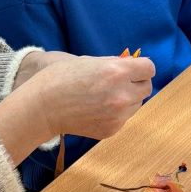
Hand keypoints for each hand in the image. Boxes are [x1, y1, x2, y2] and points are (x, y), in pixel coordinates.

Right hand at [0, 54, 155, 166]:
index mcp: (117, 72)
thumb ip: (113, 63)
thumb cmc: (60, 79)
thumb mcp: (89, 61)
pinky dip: (116, 114)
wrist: (41, 108)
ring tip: (104, 97)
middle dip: (136, 83)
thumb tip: (131, 66)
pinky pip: (124, 118)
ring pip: (136, 104)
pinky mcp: (112, 130)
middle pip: (147, 87)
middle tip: (119, 83)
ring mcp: (118, 115)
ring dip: (127, 99)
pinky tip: (96, 109)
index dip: (140, 67)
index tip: (133, 69)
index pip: (149, 68)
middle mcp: (122, 94)